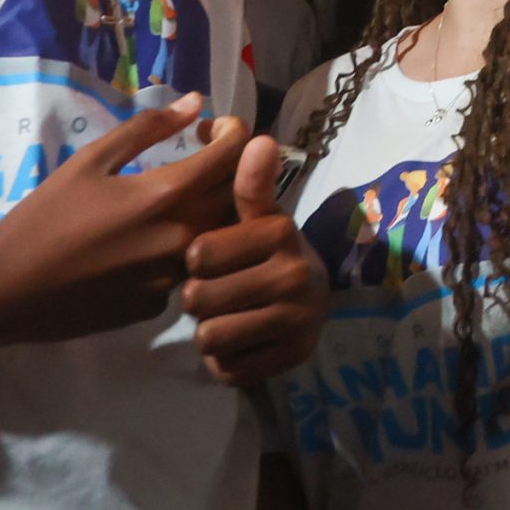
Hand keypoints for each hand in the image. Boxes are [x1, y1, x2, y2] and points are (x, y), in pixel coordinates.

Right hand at [0, 92, 242, 349]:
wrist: (6, 287)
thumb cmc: (45, 216)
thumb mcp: (92, 160)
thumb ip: (148, 129)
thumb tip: (197, 102)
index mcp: (168, 195)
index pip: (235, 154)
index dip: (233, 132)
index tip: (211, 129)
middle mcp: (183, 238)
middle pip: (240, 197)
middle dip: (233, 171)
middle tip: (206, 160)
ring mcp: (174, 277)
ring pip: (221, 238)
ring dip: (213, 212)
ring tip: (182, 198)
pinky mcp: (159, 306)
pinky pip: (188, 270)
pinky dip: (183, 249)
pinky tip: (151, 242)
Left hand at [180, 128, 325, 384]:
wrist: (313, 300)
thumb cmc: (268, 252)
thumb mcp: (258, 216)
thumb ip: (249, 183)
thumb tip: (257, 140)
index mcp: (280, 231)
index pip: (199, 254)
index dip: (195, 260)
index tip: (211, 258)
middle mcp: (294, 275)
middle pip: (200, 300)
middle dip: (199, 298)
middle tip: (218, 291)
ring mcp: (297, 320)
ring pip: (210, 337)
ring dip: (209, 331)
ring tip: (227, 316)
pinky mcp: (293, 358)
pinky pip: (228, 369)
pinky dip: (226, 361)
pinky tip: (241, 342)